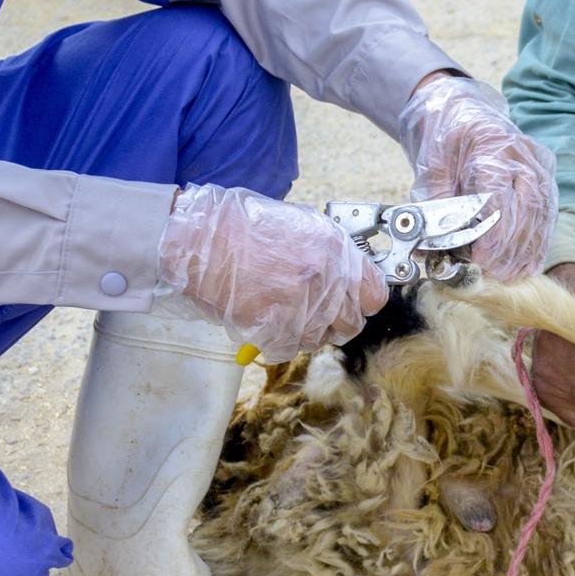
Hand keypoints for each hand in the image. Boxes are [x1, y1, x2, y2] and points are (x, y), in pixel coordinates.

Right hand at [156, 183, 387, 362]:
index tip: (351, 303)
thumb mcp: (303, 226)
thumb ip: (332, 255)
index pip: (375, 295)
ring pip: (318, 340)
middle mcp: (325, 281)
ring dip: (302, 332)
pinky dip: (276, 341)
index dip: (362, 301)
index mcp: (337, 252)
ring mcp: (301, 307)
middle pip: (350, 325)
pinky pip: (287, 349)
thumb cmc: (245, 226)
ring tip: (281, 310)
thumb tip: (350, 278)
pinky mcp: (274, 328)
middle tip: (312, 312)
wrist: (199, 239)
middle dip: (333, 322)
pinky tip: (263, 320)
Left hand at [400, 71, 557, 280]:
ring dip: (526, 250)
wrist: (463, 112)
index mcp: (493, 145)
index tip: (481, 257)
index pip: (500, 194)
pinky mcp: (546, 180)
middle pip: (526, 208)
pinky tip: (528, 265)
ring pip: (542, 215)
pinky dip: (538, 243)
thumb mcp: (432, 161)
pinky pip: (548, 216)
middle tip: (493, 272)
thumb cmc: (447, 135)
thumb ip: (434, 198)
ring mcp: (540, 167)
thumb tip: (431, 241)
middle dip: (510, 247)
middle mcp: (524, 155)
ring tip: (510, 276)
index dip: (494, 231)